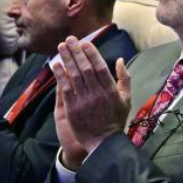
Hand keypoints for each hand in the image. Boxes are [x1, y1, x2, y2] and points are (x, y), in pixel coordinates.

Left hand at [50, 36, 130, 167]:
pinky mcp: (72, 109)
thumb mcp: (126, 99)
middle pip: (85, 68)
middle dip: (76, 52)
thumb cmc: (116, 119)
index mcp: (111, 90)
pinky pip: (65, 88)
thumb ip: (125, 78)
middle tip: (69, 39)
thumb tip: (120, 60)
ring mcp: (84, 101)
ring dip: (66, 59)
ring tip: (61, 47)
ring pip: (74, 76)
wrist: (104, 143)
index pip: (100, 67)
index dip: (92, 53)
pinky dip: (60, 75)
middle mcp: (97, 94)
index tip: (85, 43)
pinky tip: (56, 65)